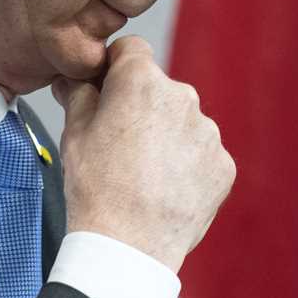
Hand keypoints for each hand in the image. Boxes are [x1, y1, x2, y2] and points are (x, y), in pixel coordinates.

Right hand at [51, 36, 234, 273]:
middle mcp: (182, 97)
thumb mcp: (73, 132)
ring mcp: (208, 132)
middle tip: (119, 143)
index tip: (106, 91)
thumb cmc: (96, 188)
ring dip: (166, 136)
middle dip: (141, 107)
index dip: (114, 68)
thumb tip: (75, 78)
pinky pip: (202, 154)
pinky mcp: (224, 165)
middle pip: (158, 88)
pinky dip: (186, 165)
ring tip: (142, 173)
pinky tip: (164, 188)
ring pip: (183, 122)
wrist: (128, 247)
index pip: (131, 50)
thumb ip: (78, 93)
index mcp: (142, 80)